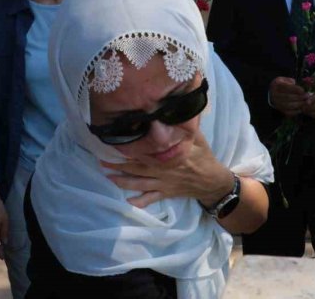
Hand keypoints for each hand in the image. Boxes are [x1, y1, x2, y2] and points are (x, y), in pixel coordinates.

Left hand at [101, 133, 233, 208]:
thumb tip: (171, 111)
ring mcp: (162, 183)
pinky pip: (150, 199)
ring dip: (122, 181)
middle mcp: (161, 170)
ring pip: (139, 183)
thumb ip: (182, 126)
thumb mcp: (196, 137)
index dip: (128, 149)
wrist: (213, 181)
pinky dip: (139, 202)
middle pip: (136, 167)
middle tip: (101, 160)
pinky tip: (128, 202)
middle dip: (118, 164)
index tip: (113, 144)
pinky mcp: (165, 193)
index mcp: (167, 155)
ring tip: (108, 176)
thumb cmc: (204, 157)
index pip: (144, 151)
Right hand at [269, 77, 309, 116]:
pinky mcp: (280, 109)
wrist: (275, 93)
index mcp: (276, 84)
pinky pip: (288, 112)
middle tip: (307, 97)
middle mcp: (275, 94)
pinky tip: (301, 108)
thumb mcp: (285, 79)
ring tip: (305, 102)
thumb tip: (296, 85)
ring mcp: (276, 102)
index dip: (295, 89)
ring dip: (298, 104)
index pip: (286, 87)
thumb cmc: (283, 85)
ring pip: (288, 105)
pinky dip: (295, 111)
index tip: (303, 90)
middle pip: (287, 97)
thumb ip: (291, 81)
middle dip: (299, 97)